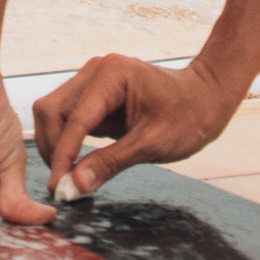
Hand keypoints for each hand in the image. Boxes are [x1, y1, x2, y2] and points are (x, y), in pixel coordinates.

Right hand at [33, 54, 234, 198]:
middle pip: (53, 110)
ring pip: (55, 113)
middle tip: (62, 185)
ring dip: (56, 146)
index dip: (63, 155)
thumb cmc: (188, 116)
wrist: (206, 97)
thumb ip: (110, 163)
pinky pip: (69, 119)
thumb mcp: (152, 144)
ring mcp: (93, 82)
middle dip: (53, 148)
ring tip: (67, 178)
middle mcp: (96, 72)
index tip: (57, 187)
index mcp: (111, 75)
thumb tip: (75, 185)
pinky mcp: (95, 97)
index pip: (74, 119)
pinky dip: (67, 143)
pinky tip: (75, 166)